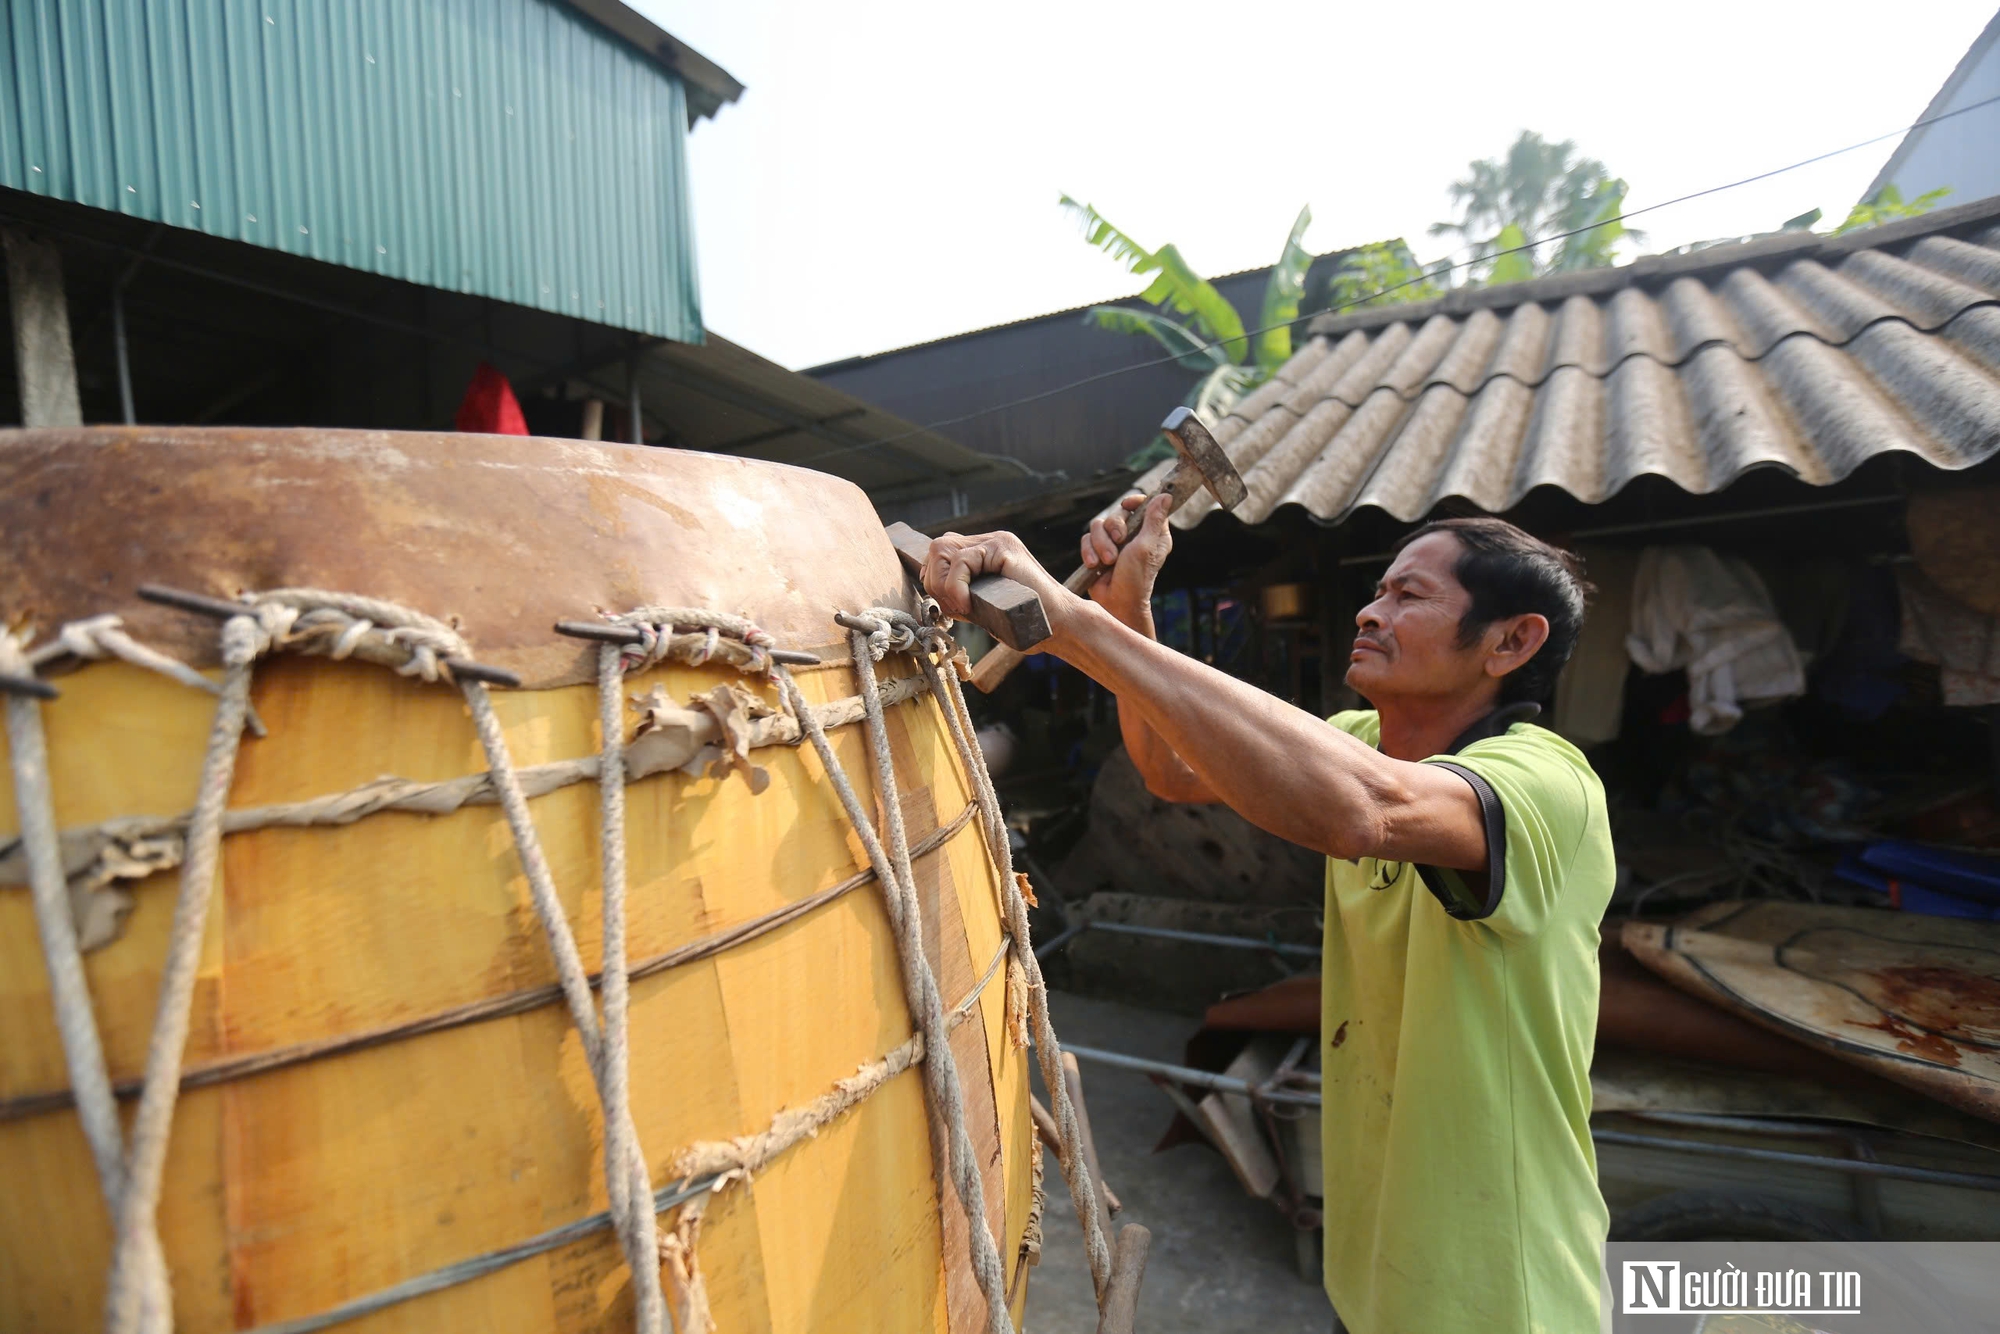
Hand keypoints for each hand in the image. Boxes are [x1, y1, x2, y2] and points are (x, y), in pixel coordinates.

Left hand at [921, 528, 1080, 647]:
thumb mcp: (983, 605)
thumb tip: (933, 590)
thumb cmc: (1025, 623)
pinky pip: (960, 561)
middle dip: (935, 582)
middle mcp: (990, 541)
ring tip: (964, 605)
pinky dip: (956, 587)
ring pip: (942, 549)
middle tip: (957, 608)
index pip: (941, 554)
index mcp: (984, 552)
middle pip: (937, 548)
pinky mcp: (1003, 548)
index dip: (936, 581)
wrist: (1060, 625)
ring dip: (944, 584)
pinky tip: (971, 604)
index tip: (952, 608)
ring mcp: (997, 541)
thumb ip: (962, 592)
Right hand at [1081, 492, 1171, 625]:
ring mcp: (1114, 543)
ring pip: (1098, 525)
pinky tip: (1095, 565)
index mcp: (1151, 533)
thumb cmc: (1136, 578)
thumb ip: (1154, 520)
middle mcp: (1133, 535)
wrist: (1116, 602)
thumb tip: (1166, 496)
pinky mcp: (1097, 551)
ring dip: (1100, 544)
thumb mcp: (1146, 546)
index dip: (1134, 502)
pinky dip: (1089, 552)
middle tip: (1119, 544)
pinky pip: (1087, 539)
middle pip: (1117, 513)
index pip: (1143, 505)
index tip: (1127, 506)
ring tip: (1107, 561)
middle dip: (1114, 528)